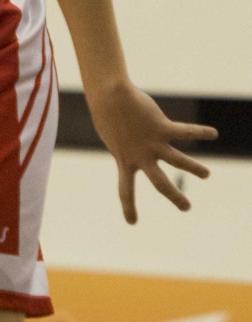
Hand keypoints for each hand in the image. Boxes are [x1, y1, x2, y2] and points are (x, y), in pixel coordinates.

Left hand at [87, 80, 216, 223]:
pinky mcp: (161, 127)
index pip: (125, 191)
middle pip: (160, 183)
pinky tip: (213, 134)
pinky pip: (185, 131)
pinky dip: (200, 132)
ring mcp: (152, 143)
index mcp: (125, 161)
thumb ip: (128, 147)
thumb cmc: (109, 115)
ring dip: (193, 168)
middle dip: (175, 196)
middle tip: (187, 208)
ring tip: (206, 175)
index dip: (128, 208)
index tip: (132, 223)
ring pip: (177, 160)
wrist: (109, 98)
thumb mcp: (115, 137)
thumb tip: (138, 147)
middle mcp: (140, 156)